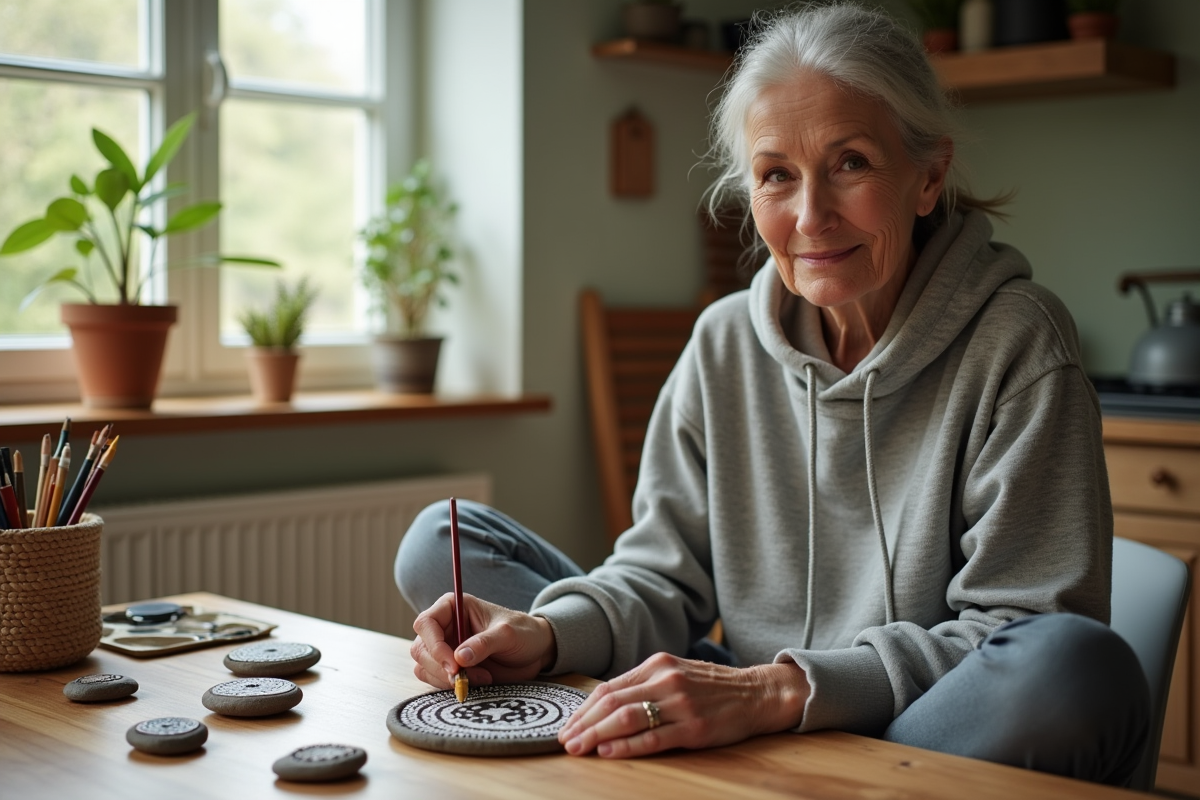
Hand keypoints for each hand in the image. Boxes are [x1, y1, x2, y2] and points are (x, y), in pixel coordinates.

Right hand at [409, 592, 557, 688]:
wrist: (535, 652)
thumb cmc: (523, 633)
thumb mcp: (508, 634)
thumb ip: (484, 643)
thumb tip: (460, 657)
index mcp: (453, 607)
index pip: (426, 623)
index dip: (434, 645)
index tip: (454, 666)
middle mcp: (444, 626)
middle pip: (421, 649)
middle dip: (442, 668)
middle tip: (467, 678)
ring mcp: (444, 648)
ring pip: (424, 667)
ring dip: (446, 680)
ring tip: (481, 679)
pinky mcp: (448, 667)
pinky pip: (433, 680)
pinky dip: (449, 687)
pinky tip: (474, 683)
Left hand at [557, 653, 808, 757]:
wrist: (757, 693)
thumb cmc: (713, 687)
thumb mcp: (676, 674)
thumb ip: (644, 685)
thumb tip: (605, 705)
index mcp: (657, 665)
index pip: (609, 688)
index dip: (584, 709)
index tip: (567, 725)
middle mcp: (665, 679)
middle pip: (612, 702)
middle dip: (584, 723)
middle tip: (564, 741)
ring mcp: (680, 702)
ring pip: (627, 718)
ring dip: (597, 735)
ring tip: (579, 748)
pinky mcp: (694, 726)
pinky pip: (654, 737)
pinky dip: (627, 746)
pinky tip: (609, 752)